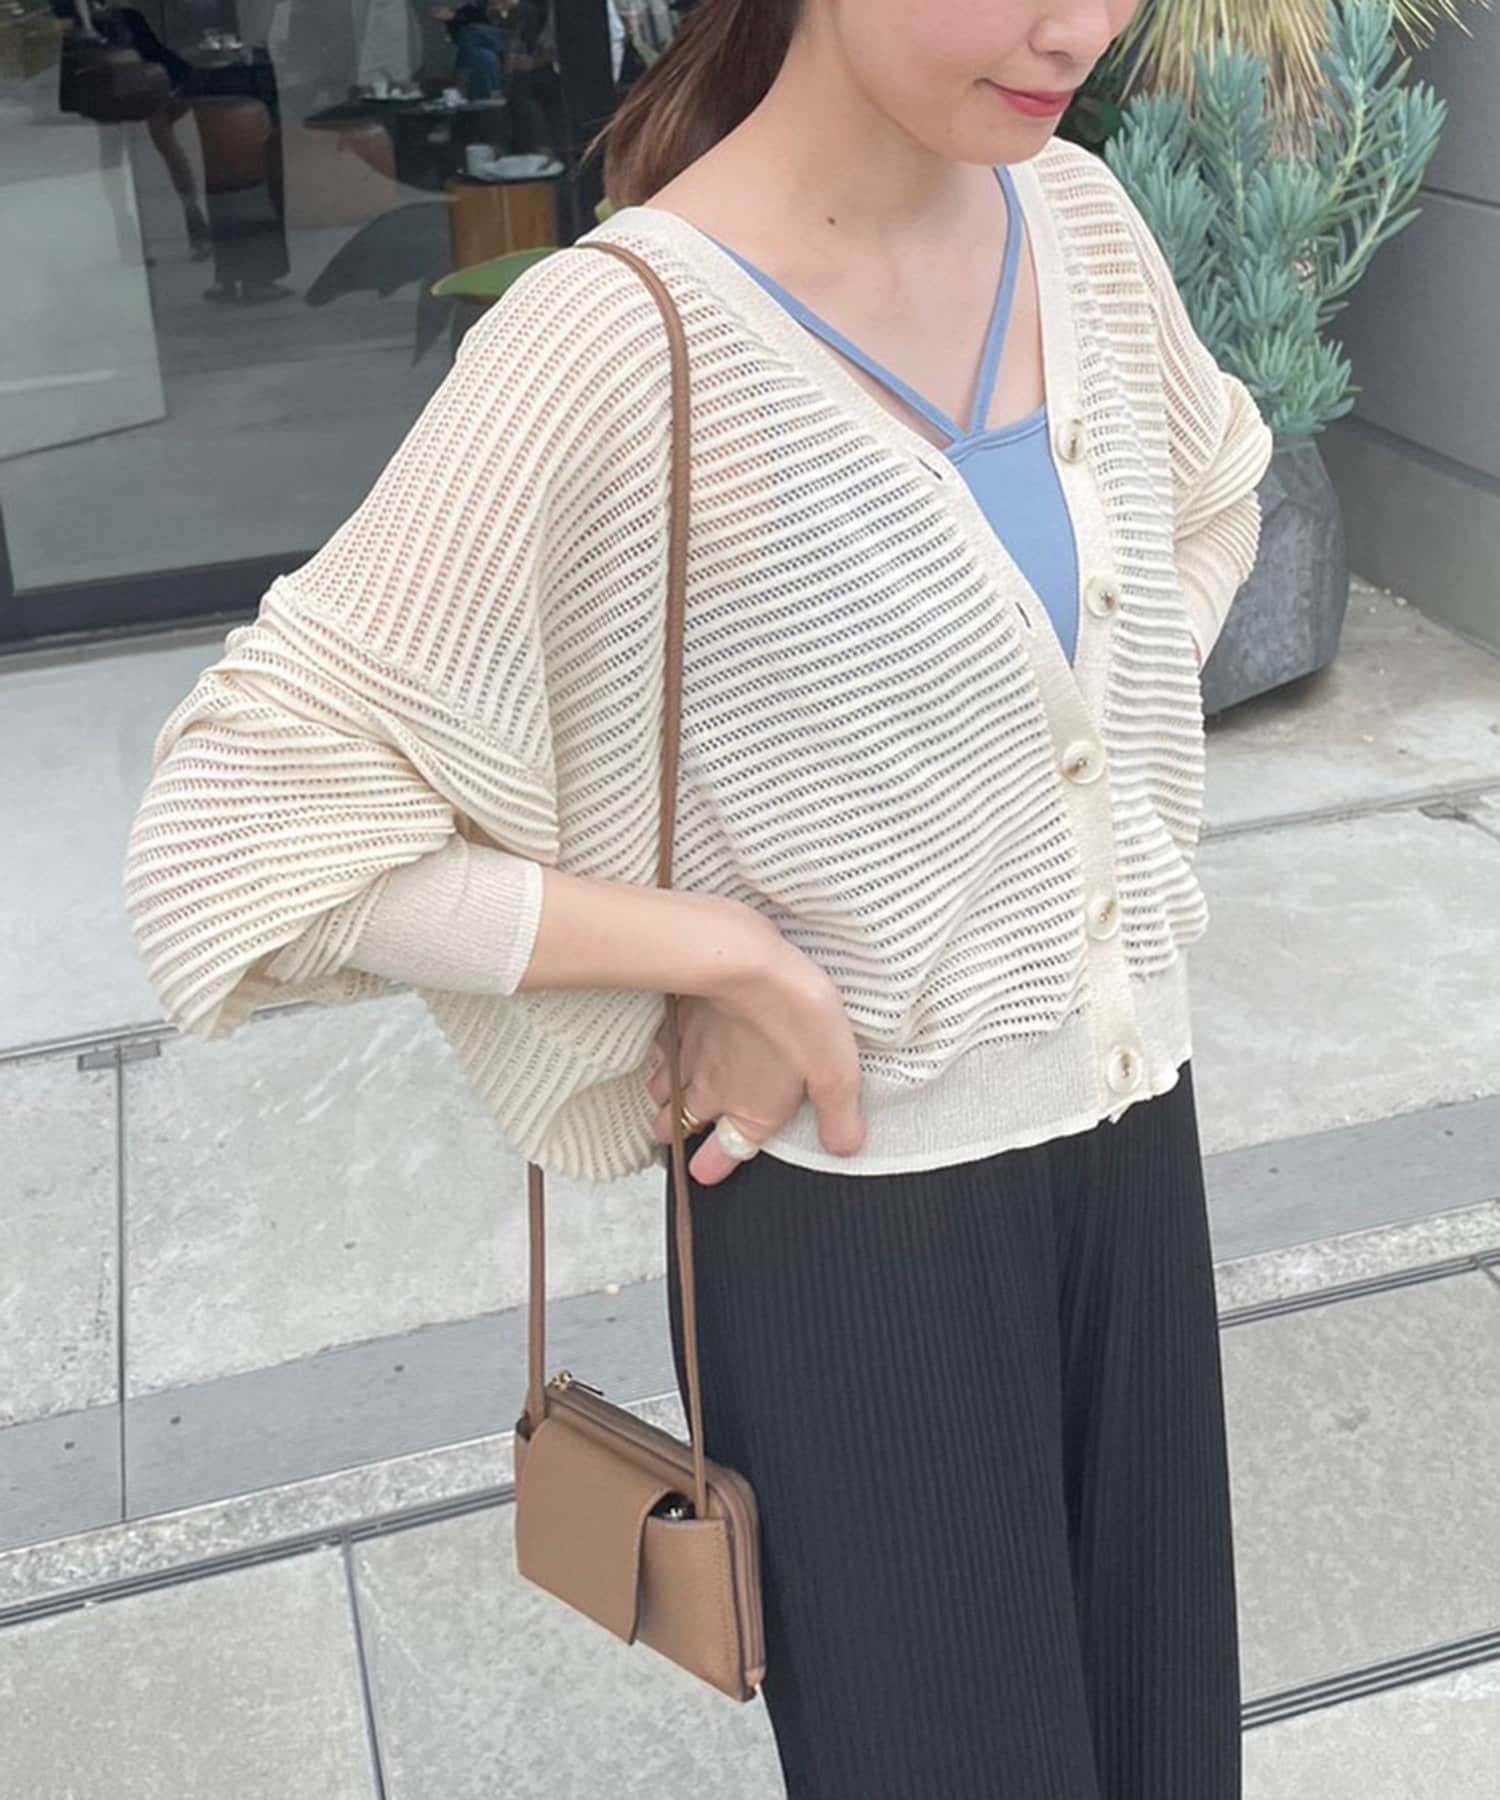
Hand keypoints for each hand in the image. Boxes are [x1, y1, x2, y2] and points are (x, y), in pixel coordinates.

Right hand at [646, 929, 866, 1186]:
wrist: (749, 964)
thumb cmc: (797, 1018)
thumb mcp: (837, 1075)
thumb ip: (839, 1117)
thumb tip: (845, 1147)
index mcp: (749, 1111)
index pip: (722, 1154)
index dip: (712, 1166)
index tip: (704, 1173)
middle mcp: (711, 1090)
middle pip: (676, 1126)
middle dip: (677, 1132)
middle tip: (680, 1132)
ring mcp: (688, 1056)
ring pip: (662, 1091)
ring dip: (667, 1097)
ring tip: (674, 1095)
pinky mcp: (679, 1021)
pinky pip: (661, 1049)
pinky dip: (665, 1054)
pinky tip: (676, 1045)